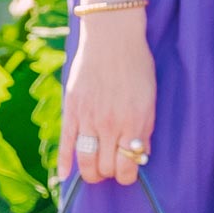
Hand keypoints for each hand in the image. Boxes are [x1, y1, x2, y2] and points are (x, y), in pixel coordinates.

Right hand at [60, 10, 156, 184]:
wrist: (112, 37)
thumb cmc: (136, 66)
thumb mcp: (150, 99)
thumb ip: (145, 130)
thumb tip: (140, 156)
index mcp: (132, 123)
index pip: (126, 168)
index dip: (127, 175)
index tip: (127, 170)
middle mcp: (109, 125)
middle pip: (104, 168)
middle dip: (109, 172)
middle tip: (112, 163)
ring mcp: (87, 118)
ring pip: (85, 161)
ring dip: (90, 171)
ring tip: (95, 168)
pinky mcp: (71, 109)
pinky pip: (65, 143)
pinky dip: (63, 163)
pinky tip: (63, 175)